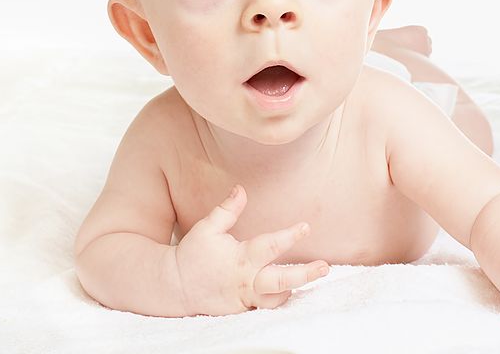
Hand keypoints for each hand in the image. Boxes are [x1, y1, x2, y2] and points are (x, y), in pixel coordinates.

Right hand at [173, 184, 328, 315]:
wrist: (174, 287)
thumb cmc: (192, 254)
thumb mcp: (207, 228)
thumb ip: (227, 210)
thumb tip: (241, 189)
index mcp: (241, 257)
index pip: (270, 246)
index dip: (290, 236)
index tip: (306, 227)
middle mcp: (246, 280)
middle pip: (281, 281)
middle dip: (305, 274)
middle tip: (325, 267)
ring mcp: (245, 298)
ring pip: (275, 299)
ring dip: (293, 290)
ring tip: (307, 279)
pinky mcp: (241, 311)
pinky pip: (263, 309)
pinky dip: (276, 302)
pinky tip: (288, 292)